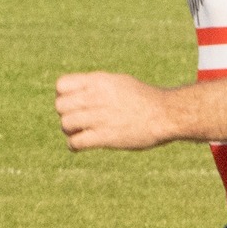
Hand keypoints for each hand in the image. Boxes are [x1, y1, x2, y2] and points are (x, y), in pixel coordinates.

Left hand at [56, 71, 178, 150]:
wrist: (166, 114)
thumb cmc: (145, 98)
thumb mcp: (120, 82)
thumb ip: (98, 86)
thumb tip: (80, 91)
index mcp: (98, 81)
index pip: (61, 86)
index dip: (63, 96)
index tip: (74, 103)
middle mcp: (96, 98)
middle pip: (60, 106)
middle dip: (66, 114)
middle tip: (78, 121)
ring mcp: (100, 118)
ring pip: (66, 124)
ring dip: (70, 131)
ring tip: (80, 133)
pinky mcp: (105, 137)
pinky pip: (76, 142)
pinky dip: (74, 145)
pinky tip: (79, 146)